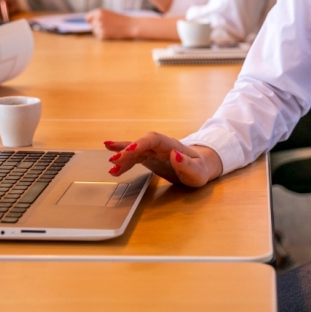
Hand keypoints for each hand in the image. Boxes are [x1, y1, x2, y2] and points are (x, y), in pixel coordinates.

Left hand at [85, 8, 136, 39]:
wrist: (130, 25)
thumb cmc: (120, 19)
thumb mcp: (108, 14)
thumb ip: (97, 16)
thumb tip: (87, 22)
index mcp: (99, 11)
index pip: (87, 17)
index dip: (91, 20)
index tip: (97, 22)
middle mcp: (98, 18)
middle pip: (92, 25)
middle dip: (98, 26)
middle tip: (109, 25)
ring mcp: (100, 27)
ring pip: (95, 31)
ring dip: (100, 31)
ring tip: (111, 29)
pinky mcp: (103, 34)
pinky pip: (99, 36)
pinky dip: (104, 36)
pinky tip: (111, 33)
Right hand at [103, 132, 223, 187]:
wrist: (200, 167)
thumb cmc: (200, 169)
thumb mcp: (197, 171)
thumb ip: (187, 164)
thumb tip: (174, 154)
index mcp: (171, 145)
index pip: (154, 140)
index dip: (140, 144)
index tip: (130, 151)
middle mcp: (160, 145)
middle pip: (141, 144)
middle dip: (127, 151)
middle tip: (114, 161)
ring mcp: (153, 151)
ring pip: (135, 150)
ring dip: (122, 155)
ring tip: (110, 162)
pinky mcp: (149, 158)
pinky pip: (134, 158)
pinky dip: (124, 163)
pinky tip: (114, 168)